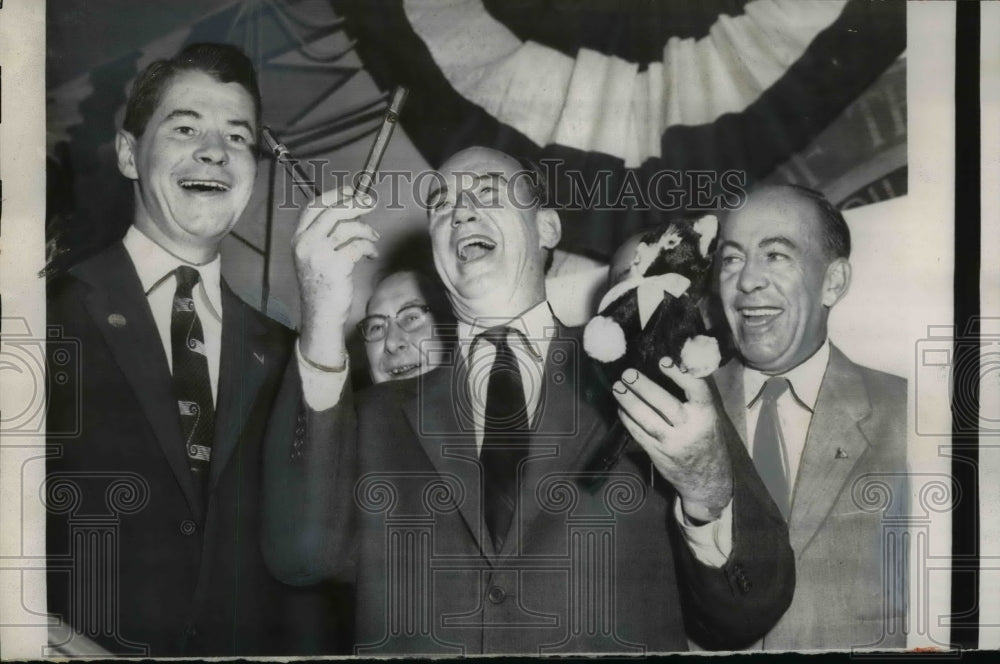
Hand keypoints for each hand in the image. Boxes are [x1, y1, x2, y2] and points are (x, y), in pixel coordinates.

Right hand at [293, 186, 377, 368]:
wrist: (321, 314)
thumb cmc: (322, 284)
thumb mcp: (316, 256)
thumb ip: (327, 234)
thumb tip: (352, 210)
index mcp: (298, 239)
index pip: (314, 207)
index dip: (334, 195)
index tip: (351, 191)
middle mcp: (305, 244)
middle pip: (332, 211)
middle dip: (355, 203)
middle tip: (371, 202)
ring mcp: (319, 254)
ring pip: (347, 227)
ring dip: (366, 230)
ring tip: (373, 238)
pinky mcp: (335, 266)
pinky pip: (358, 246)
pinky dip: (369, 247)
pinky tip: (372, 254)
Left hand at [612, 357, 731, 521]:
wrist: (707, 481)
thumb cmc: (707, 441)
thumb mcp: (710, 419)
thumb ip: (694, 397)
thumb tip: (674, 365)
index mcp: (707, 416)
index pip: (697, 390)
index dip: (680, 374)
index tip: (663, 361)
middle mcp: (690, 428)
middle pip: (665, 404)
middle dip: (644, 387)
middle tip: (628, 373)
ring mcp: (672, 443)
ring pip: (647, 420)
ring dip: (629, 402)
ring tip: (617, 387)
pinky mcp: (658, 454)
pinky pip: (639, 434)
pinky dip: (628, 419)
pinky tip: (620, 408)